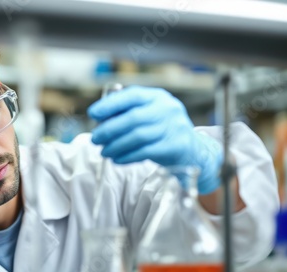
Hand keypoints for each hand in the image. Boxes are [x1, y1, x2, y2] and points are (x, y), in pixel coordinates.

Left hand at [88, 86, 222, 194]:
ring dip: (116, 145)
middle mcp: (167, 109)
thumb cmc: (162, 132)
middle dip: (109, 129)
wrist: (193, 151)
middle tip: (95, 139)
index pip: (132, 96)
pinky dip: (127, 156)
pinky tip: (116, 159)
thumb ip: (127, 114)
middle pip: (132, 118)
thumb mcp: (149, 116)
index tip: (93, 113)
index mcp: (157, 97)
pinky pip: (145, 152)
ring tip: (104, 151)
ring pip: (138, 136)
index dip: (110, 104)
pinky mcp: (174, 147)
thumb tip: (99, 120)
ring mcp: (172, 128)